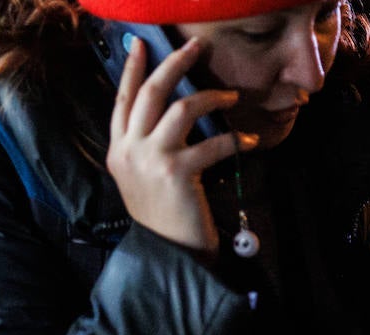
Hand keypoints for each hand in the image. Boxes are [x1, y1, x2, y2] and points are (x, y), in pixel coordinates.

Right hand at [106, 35, 257, 256]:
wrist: (170, 253)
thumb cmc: (164, 216)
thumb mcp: (142, 178)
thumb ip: (145, 146)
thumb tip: (168, 111)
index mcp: (119, 149)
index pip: (123, 99)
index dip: (134, 70)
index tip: (142, 45)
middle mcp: (130, 150)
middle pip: (151, 92)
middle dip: (176, 63)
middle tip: (196, 47)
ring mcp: (152, 160)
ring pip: (180, 107)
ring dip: (211, 96)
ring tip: (231, 97)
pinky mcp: (178, 172)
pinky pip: (212, 142)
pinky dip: (236, 139)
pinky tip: (250, 141)